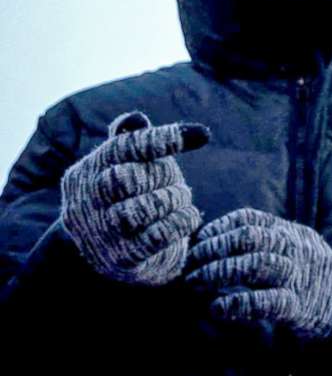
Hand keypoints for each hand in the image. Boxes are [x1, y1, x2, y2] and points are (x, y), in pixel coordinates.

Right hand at [57, 113, 210, 284]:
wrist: (110, 254)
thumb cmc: (125, 197)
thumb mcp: (124, 166)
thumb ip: (130, 140)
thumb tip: (137, 117)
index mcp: (86, 173)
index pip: (122, 147)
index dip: (161, 139)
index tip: (202, 135)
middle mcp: (87, 202)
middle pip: (124, 178)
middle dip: (160, 176)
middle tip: (177, 182)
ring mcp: (102, 232)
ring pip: (139, 209)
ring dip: (173, 200)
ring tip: (182, 198)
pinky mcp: (123, 258)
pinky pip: (155, 237)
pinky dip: (180, 223)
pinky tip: (189, 217)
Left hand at [185, 208, 331, 338]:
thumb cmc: (310, 276)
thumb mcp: (296, 247)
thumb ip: (267, 242)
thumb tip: (214, 240)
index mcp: (292, 233)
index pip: (250, 219)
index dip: (219, 228)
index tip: (200, 241)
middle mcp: (296, 250)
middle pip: (249, 239)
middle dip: (212, 250)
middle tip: (191, 266)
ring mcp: (299, 277)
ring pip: (257, 264)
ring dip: (219, 272)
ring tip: (197, 283)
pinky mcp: (300, 308)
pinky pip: (267, 301)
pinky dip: (237, 304)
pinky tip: (217, 308)